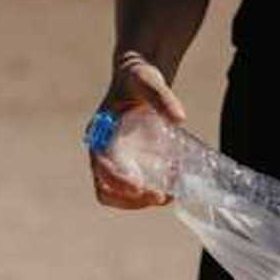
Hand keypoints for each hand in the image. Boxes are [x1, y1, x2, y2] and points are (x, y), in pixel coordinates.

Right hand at [89, 50, 186, 209]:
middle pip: (106, 189)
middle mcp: (103, 151)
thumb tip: (180, 118)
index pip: (100, 165)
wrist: (140, 80)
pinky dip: (153, 192)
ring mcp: (116, 161)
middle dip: (130, 200)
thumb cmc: (138, 78)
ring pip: (119, 196)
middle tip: (160, 197)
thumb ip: (161, 97)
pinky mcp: (131, 165)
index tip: (138, 187)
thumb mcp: (148, 80)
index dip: (116, 180)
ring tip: (170, 195)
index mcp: (99, 133)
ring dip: (142, 201)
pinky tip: (173, 184)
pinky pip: (137, 189)